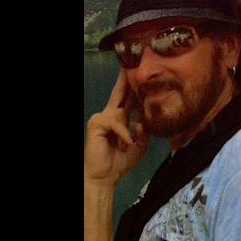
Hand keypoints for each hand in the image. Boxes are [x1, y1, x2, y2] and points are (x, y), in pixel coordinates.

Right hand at [84, 68, 149, 187]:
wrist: (103, 177)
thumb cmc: (119, 161)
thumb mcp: (139, 146)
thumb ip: (145, 132)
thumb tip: (143, 121)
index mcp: (120, 117)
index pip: (127, 97)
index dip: (132, 85)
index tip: (138, 70)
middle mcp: (110, 114)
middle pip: (119, 92)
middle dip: (125, 78)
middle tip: (130, 63)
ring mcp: (101, 117)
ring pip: (120, 112)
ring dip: (128, 129)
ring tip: (127, 145)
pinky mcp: (96, 124)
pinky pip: (115, 123)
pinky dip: (123, 133)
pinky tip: (125, 143)